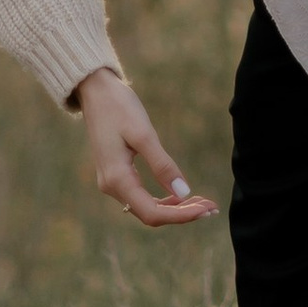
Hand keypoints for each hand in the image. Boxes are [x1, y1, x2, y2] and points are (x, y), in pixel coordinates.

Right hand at [76, 67, 215, 228]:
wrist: (95, 90)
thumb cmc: (118, 107)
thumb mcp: (144, 134)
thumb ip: (163, 165)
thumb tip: (184, 193)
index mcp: (117, 179)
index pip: (153, 212)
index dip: (181, 216)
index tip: (207, 210)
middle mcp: (111, 186)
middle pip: (150, 214)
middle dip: (182, 213)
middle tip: (212, 208)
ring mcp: (112, 182)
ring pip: (146, 207)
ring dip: (174, 208)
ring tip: (202, 202)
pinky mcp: (116, 174)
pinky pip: (141, 196)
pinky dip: (162, 199)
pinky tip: (180, 194)